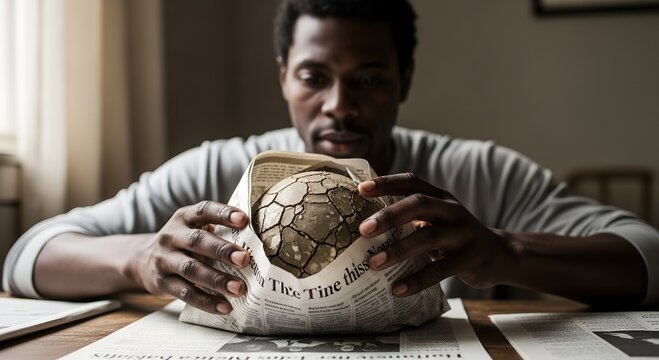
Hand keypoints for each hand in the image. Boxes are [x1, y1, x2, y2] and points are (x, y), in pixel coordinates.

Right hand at [129, 201, 250, 313]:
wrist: (141, 260)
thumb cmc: (183, 243)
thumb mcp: (192, 228)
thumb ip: (216, 230)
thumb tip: (256, 240)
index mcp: (184, 217)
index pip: (204, 210)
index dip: (223, 214)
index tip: (244, 220)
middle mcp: (171, 235)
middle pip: (197, 241)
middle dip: (222, 250)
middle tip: (244, 259)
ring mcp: (164, 259)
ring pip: (191, 269)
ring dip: (216, 279)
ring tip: (239, 289)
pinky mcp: (162, 282)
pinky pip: (185, 293)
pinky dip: (206, 301)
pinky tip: (225, 307)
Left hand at [358, 173, 512, 296]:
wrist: (500, 255)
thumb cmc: (455, 236)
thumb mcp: (437, 220)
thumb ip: (411, 217)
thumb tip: (365, 224)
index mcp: (440, 197)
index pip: (411, 182)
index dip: (386, 182)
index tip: (360, 189)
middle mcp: (452, 210)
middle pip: (419, 204)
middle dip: (389, 216)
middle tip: (363, 230)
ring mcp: (463, 233)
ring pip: (428, 237)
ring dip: (398, 251)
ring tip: (372, 263)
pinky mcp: (470, 259)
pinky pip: (440, 270)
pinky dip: (417, 280)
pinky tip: (397, 289)